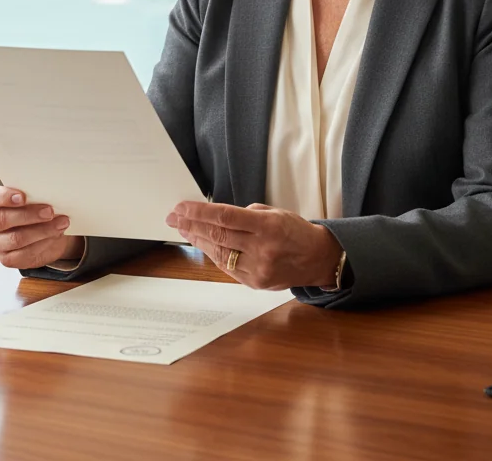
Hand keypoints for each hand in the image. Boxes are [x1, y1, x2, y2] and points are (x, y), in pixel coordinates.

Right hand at [0, 185, 84, 269]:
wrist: (45, 235)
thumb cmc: (37, 211)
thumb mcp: (36, 199)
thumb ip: (36, 195)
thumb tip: (51, 193)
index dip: (5, 197)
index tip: (23, 197)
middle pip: (3, 220)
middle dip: (29, 215)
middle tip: (49, 211)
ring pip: (16, 239)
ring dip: (42, 231)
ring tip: (61, 223)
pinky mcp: (8, 259)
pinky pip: (25, 254)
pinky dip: (43, 244)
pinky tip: (55, 236)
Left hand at [166, 201, 342, 290]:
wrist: (318, 259)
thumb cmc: (296, 231)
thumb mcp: (275, 212)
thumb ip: (246, 214)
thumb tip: (215, 216)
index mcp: (267, 226)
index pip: (225, 218)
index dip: (199, 212)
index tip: (181, 208)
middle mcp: (262, 248)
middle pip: (217, 236)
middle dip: (191, 225)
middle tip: (174, 218)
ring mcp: (258, 269)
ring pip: (219, 254)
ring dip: (198, 241)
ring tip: (183, 230)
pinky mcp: (255, 283)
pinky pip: (227, 267)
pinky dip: (213, 255)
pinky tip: (202, 244)